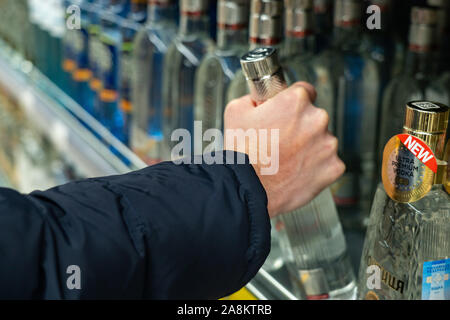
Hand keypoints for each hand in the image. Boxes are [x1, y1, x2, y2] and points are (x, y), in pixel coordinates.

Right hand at [224, 82, 344, 217]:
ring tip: (288, 159)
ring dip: (310, 148)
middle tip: (282, 141)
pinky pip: (329, 163)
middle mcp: (317, 119)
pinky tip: (297, 171)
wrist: (247, 188)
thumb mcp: (236, 111)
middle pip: (314, 117)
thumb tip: (259, 99)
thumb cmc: (242, 154)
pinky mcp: (333, 167)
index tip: (288, 114)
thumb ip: (253, 98)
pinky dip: (317, 167)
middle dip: (301, 127)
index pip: (306, 91)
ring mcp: (328, 144)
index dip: (293, 104)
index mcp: (296, 101)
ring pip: (323, 141)